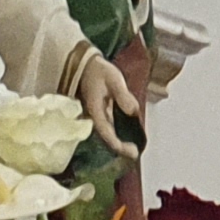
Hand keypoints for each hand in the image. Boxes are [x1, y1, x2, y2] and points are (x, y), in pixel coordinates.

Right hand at [63, 42, 145, 156]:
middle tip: (134, 153)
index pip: (107, 132)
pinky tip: (126, 134)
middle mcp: (93, 116)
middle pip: (106, 137)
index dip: (119, 145)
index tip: (132, 152)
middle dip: (120, 147)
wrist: (85, 65)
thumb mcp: (114, 79)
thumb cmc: (99, 71)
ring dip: (119, 141)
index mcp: (95, 110)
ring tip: (132, 147)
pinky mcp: (99, 113)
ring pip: (107, 134)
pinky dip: (117, 133)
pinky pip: (108, 127)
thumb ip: (123, 95)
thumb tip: (133, 111)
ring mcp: (96, 115)